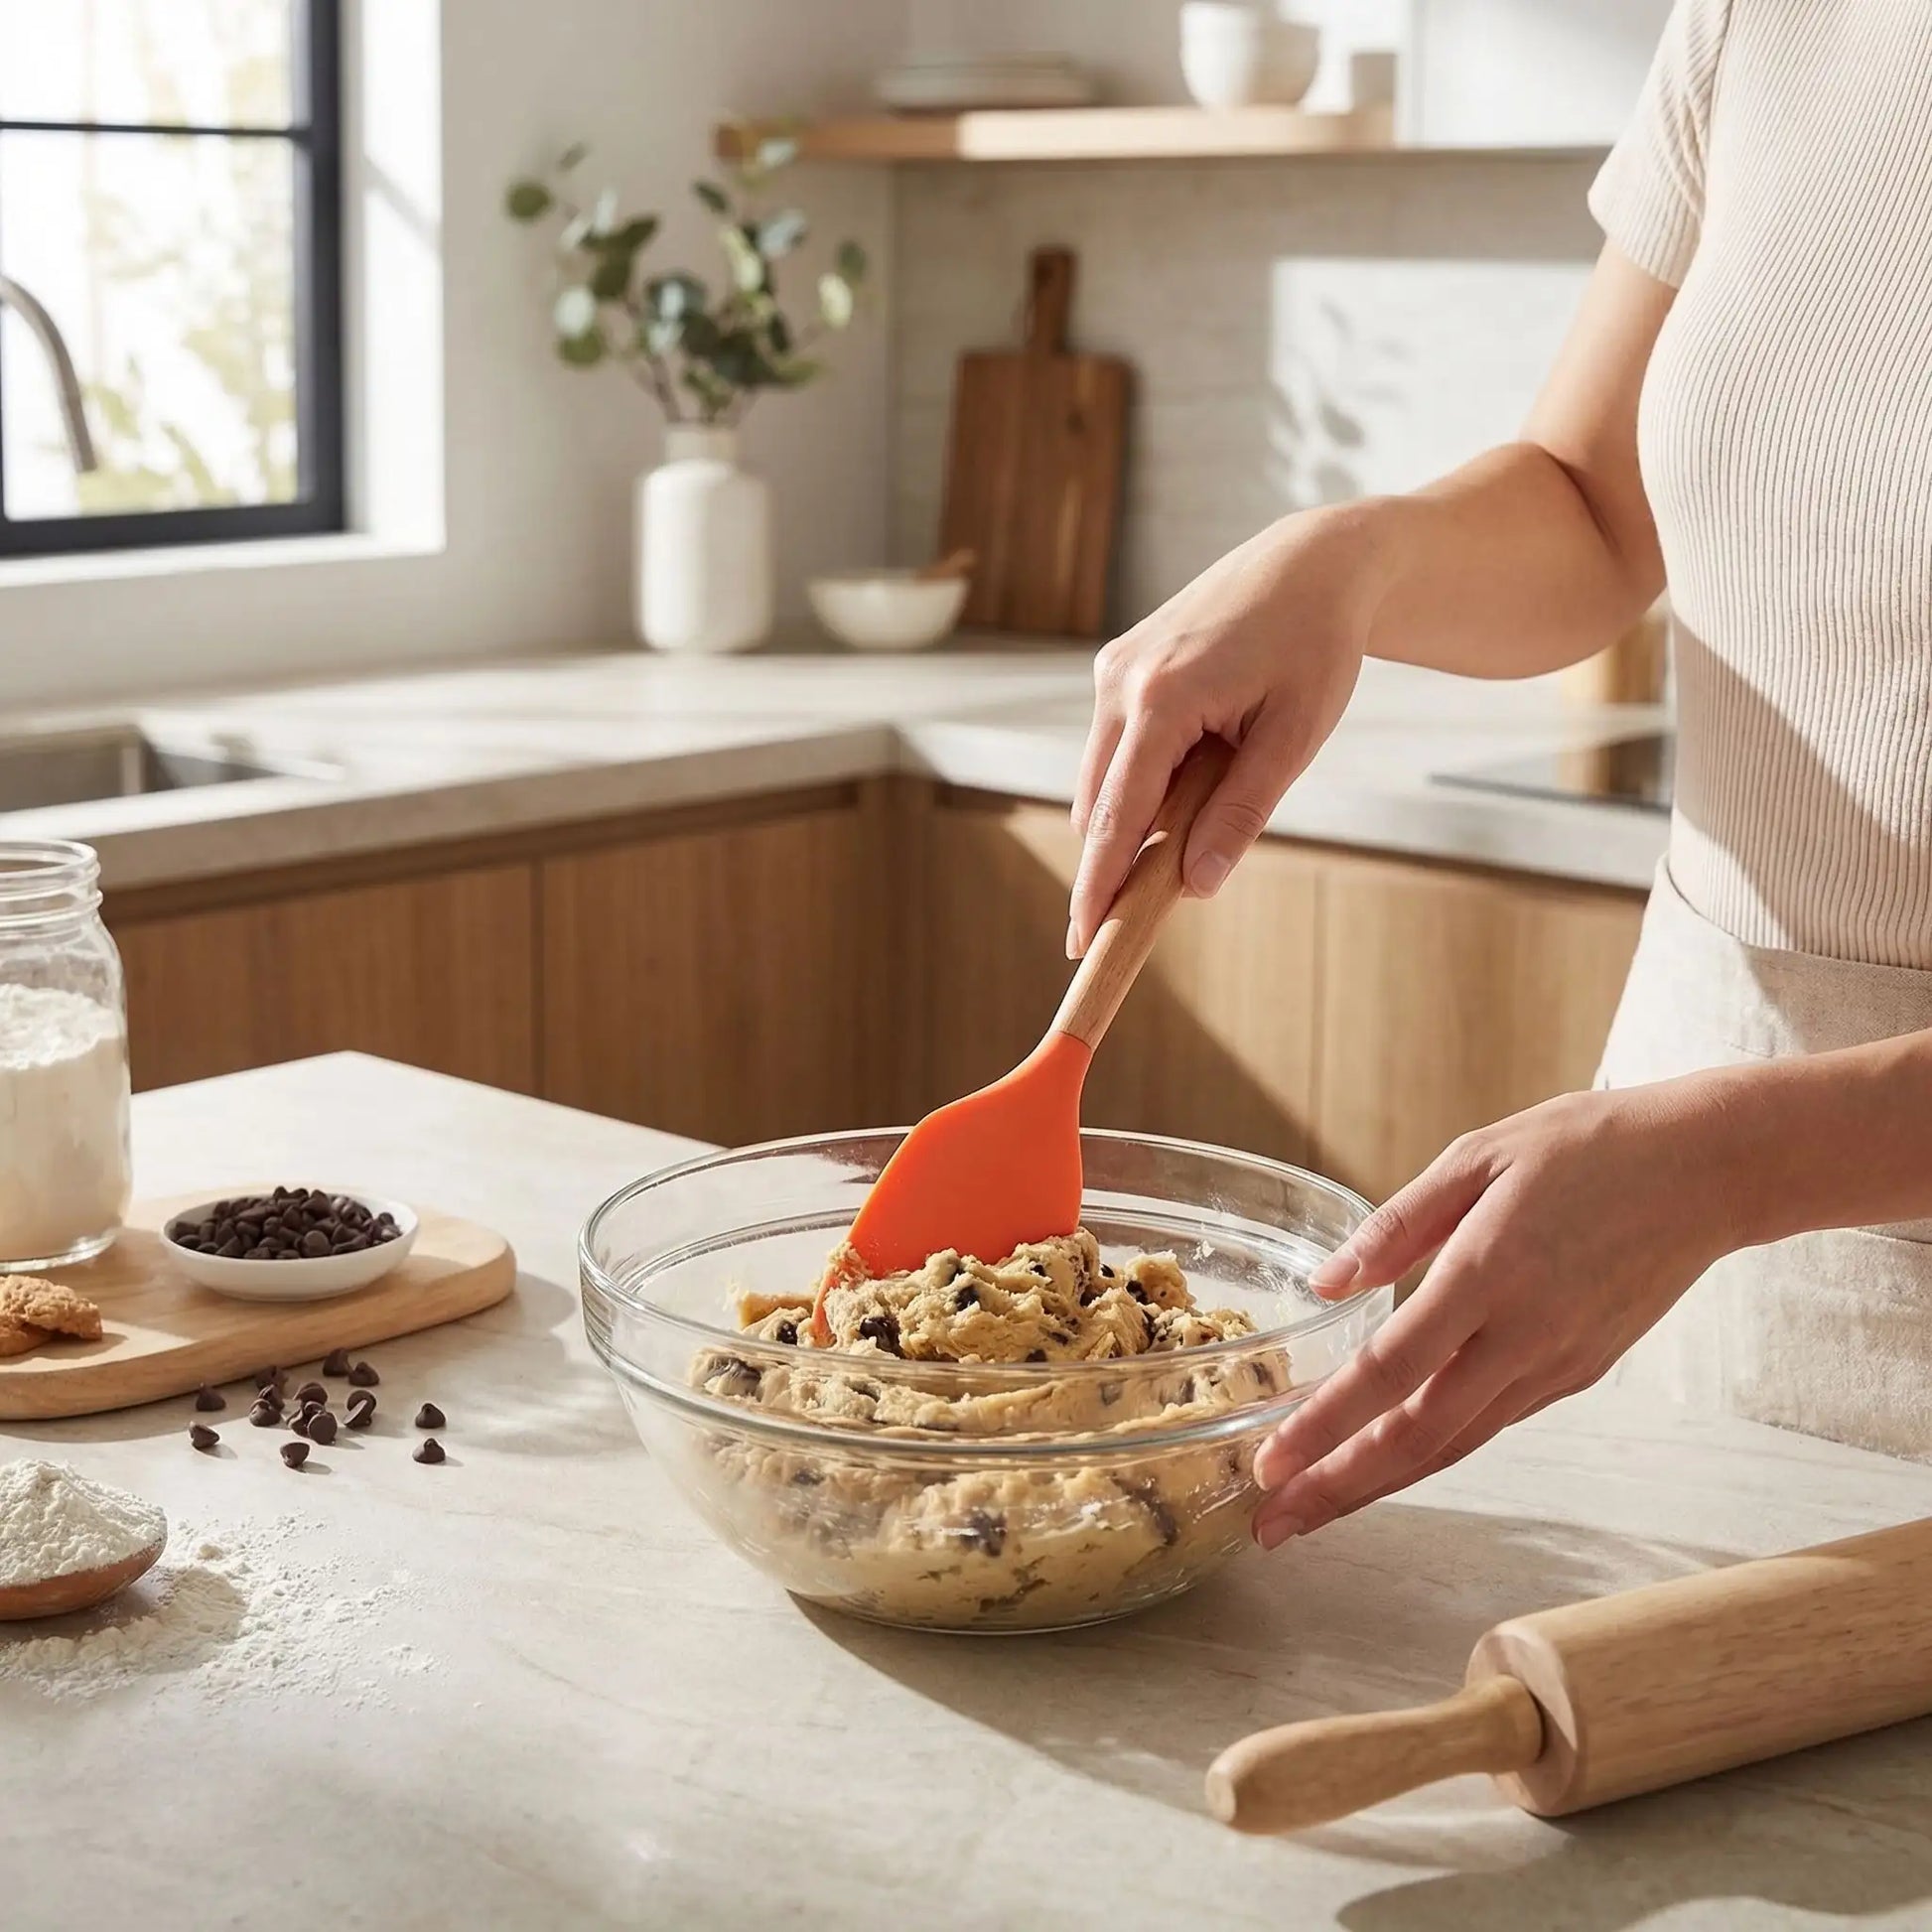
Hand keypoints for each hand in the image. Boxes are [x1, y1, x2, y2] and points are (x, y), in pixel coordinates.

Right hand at [1068, 509, 1381, 955]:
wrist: (1310, 563)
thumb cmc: (1315, 644)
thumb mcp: (1295, 735)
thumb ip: (1243, 811)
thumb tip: (1197, 885)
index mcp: (1163, 698)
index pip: (1118, 817)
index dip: (1099, 887)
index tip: (1083, 941)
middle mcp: (1121, 682)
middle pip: (1099, 806)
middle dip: (1117, 862)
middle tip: (1139, 914)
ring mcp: (1112, 670)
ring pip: (1103, 780)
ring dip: (1137, 816)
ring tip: (1206, 802)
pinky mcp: (1117, 666)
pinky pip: (1115, 748)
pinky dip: (1142, 779)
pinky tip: (1198, 766)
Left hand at [1251, 1082, 1747, 1547]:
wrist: (1712, 1170)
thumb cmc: (1589, 1146)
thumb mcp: (1479, 1154)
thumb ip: (1397, 1225)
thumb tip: (1325, 1283)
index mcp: (1488, 1272)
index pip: (1391, 1370)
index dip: (1325, 1425)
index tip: (1269, 1463)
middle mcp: (1524, 1335)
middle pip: (1418, 1437)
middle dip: (1338, 1488)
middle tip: (1271, 1526)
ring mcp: (1557, 1364)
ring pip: (1455, 1444)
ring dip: (1379, 1484)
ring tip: (1313, 1510)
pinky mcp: (1579, 1373)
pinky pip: (1491, 1423)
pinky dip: (1433, 1452)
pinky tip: (1388, 1462)